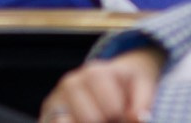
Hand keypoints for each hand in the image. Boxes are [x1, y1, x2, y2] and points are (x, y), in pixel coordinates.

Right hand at [42, 47, 162, 122]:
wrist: (107, 80)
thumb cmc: (126, 85)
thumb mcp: (142, 86)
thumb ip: (144, 102)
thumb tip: (137, 118)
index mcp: (95, 72)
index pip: (113, 110)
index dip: (123, 116)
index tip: (123, 109)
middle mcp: (70, 83)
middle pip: (91, 120)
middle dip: (107, 121)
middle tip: (110, 116)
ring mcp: (54, 99)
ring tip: (98, 117)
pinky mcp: (47, 115)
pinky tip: (81, 120)